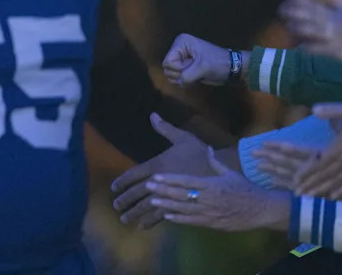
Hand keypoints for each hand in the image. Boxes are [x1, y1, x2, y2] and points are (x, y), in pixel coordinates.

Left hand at [111, 113, 211, 229]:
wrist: (228, 171)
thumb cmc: (203, 154)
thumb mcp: (185, 138)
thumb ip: (166, 129)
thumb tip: (153, 115)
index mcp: (160, 165)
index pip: (135, 174)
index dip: (123, 181)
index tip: (114, 187)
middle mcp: (162, 182)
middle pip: (139, 192)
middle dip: (126, 200)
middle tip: (116, 206)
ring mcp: (171, 195)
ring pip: (149, 207)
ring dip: (136, 213)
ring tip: (125, 219)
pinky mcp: (180, 206)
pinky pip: (163, 216)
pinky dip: (153, 221)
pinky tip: (145, 225)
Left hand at [147, 147, 289, 231]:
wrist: (262, 209)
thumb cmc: (245, 189)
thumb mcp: (230, 173)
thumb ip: (215, 162)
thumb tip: (207, 148)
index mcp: (211, 183)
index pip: (186, 180)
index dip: (169, 178)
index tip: (155, 176)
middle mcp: (208, 197)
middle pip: (181, 193)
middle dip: (163, 190)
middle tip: (148, 186)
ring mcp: (210, 211)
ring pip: (184, 207)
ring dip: (167, 204)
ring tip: (153, 200)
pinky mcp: (213, 223)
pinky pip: (193, 221)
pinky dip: (179, 219)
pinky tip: (167, 216)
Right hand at [162, 33, 230, 85]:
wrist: (231, 68)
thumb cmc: (218, 63)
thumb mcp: (202, 68)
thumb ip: (187, 76)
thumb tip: (179, 82)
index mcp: (181, 43)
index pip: (167, 62)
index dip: (179, 68)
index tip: (193, 67)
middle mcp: (178, 49)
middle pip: (167, 69)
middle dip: (180, 74)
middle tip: (195, 72)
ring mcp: (181, 59)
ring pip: (171, 75)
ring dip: (182, 79)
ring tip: (196, 75)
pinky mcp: (185, 67)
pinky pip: (176, 78)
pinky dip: (184, 81)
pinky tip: (195, 79)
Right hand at [252, 141, 317, 189]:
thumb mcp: (329, 173)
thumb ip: (312, 173)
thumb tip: (295, 180)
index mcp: (315, 158)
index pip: (292, 150)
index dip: (277, 146)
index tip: (263, 143)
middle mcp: (308, 167)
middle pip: (285, 159)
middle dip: (268, 155)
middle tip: (252, 152)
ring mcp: (306, 178)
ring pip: (285, 171)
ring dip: (271, 168)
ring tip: (257, 166)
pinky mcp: (307, 191)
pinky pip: (291, 186)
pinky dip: (281, 184)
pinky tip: (271, 181)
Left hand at [293, 102, 341, 198]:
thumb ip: (333, 111)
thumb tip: (313, 110)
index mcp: (341, 147)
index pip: (320, 162)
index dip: (307, 171)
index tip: (295, 179)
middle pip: (326, 175)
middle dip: (310, 184)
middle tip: (297, 193)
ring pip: (337, 181)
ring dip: (322, 189)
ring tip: (310, 197)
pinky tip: (335, 196)